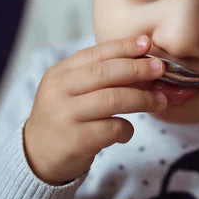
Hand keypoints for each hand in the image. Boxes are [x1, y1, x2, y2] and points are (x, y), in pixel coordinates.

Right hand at [24, 35, 166, 184]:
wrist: (37, 155)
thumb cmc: (66, 117)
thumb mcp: (73, 90)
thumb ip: (101, 76)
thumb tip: (146, 64)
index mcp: (60, 72)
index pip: (95, 53)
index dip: (123, 47)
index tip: (146, 44)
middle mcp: (59, 91)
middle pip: (105, 73)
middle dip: (137, 69)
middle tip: (160, 69)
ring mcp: (65, 116)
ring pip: (113, 100)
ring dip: (142, 99)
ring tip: (159, 102)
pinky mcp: (75, 140)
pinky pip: (112, 129)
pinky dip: (126, 129)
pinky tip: (126, 132)